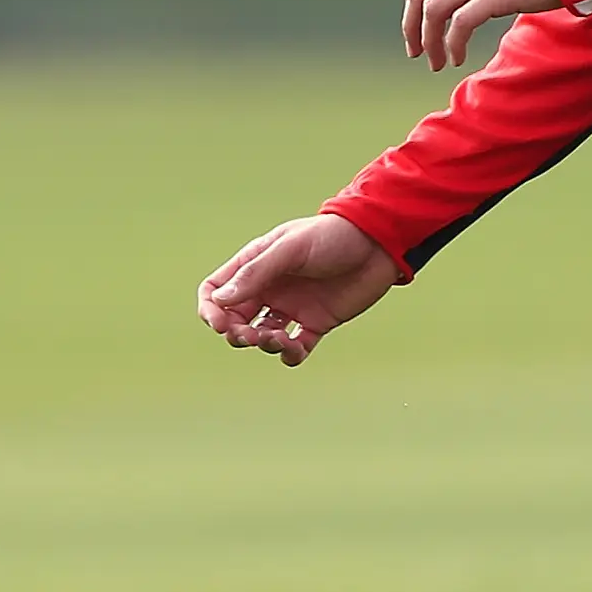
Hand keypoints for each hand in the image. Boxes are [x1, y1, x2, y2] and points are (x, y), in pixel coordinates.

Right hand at [197, 213, 397, 366]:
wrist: (379, 243)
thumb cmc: (332, 236)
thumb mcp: (291, 249)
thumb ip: (256, 273)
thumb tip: (220, 301)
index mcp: (255, 266)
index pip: (216, 292)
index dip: (212, 310)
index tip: (221, 324)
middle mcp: (270, 289)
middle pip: (236, 319)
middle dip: (237, 333)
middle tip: (252, 337)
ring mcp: (293, 307)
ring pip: (263, 335)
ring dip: (263, 344)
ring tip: (278, 340)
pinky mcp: (317, 323)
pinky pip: (296, 347)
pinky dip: (290, 354)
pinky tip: (294, 350)